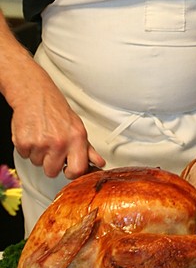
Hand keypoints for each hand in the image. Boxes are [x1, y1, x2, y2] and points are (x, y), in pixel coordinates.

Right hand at [11, 60, 104, 178]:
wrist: (36, 95)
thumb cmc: (56, 110)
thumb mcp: (77, 127)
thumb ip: (88, 149)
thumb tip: (99, 163)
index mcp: (76, 138)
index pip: (78, 170)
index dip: (72, 173)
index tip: (68, 168)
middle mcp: (60, 142)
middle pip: (53, 172)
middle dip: (51, 163)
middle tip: (52, 147)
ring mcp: (41, 143)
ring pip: (38, 164)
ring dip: (38, 154)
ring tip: (42, 137)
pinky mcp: (24, 143)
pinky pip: (24, 157)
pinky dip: (26, 148)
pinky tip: (33, 135)